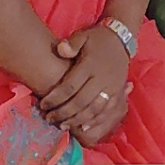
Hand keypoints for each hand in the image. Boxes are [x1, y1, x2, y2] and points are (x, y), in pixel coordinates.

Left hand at [34, 25, 131, 143]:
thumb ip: (71, 44)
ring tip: (62, 126)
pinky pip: (106, 112)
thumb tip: (60, 49)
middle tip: (49, 118)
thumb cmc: (97, 40)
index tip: (43, 105)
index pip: (70, 86)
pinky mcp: (117, 93)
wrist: (121, 40)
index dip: (55, 98)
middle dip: (62, 113)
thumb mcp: (83, 36)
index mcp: (90, 65)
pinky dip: (94, 121)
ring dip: (76, 120)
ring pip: (93, 110)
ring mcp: (111, 88)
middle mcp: (101, 79)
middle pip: (80, 102)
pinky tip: (82, 128)